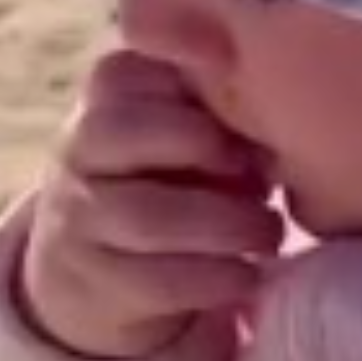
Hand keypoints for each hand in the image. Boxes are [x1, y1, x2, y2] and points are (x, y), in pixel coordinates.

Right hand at [19, 50, 285, 360]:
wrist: (109, 286)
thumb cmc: (177, 196)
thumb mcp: (192, 146)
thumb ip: (221, 115)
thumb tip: (282, 96)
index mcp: (103, 106)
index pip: (123, 74)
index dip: (188, 84)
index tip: (247, 110)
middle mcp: (79, 155)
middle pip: (124, 130)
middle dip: (204, 148)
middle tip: (263, 177)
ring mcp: (80, 221)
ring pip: (146, 214)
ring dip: (223, 225)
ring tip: (268, 234)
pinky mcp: (97, 286)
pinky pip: (159, 280)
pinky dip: (215, 277)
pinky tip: (249, 275)